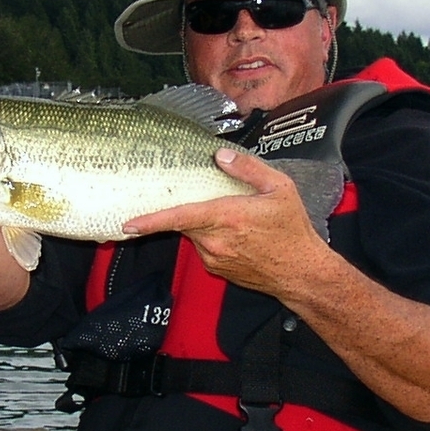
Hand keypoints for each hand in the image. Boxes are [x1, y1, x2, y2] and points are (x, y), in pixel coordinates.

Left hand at [122, 148, 325, 296]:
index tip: (128, 224)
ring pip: (195, 233)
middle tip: (216, 201)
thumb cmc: (294, 231)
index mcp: (227, 217)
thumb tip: (221, 155)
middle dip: (192, 209)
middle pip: (186, 221)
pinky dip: (213, 238)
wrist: (302, 274)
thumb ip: (248, 168)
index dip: (151, 220)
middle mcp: (215, 240)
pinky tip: (239, 237)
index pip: (180, 217)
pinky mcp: (217, 269)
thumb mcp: (280, 189)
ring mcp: (214, 258)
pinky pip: (204, 247)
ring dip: (206, 223)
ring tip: (238, 220)